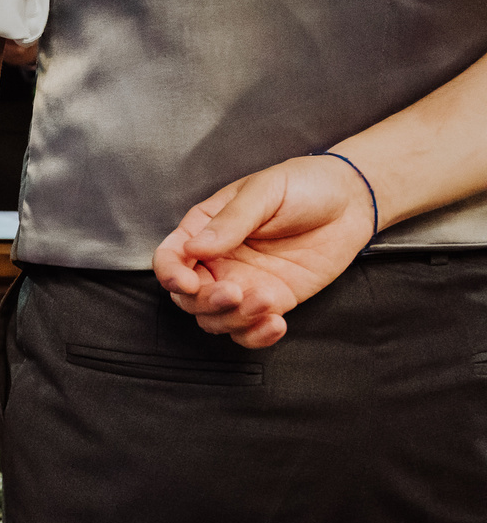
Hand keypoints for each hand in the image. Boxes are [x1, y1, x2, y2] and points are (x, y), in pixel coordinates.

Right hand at [153, 154, 376, 348]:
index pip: (169, 258)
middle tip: (233, 293)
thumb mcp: (264, 191)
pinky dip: (256, 336)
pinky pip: (248, 332)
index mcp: (205, 230)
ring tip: (267, 301)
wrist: (352, 202)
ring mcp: (241, 285)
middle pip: (188, 297)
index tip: (189, 282)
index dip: (171, 274)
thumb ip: (230, 221)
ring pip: (215, 320)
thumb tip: (195, 247)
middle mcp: (217, 262)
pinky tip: (275, 324)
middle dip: (206, 303)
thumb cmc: (305, 185)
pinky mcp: (269, 303)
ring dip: (234, 320)